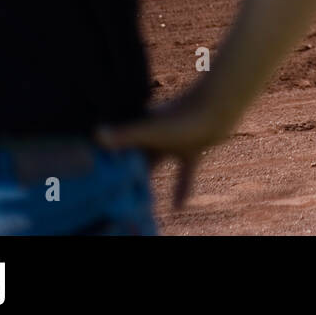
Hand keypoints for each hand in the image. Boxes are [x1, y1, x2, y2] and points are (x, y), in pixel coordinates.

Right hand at [96, 89, 232, 208]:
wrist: (220, 106)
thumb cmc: (184, 116)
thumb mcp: (151, 131)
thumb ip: (125, 135)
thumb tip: (95, 134)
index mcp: (140, 127)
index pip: (118, 148)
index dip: (109, 163)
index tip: (98, 179)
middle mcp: (154, 134)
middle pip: (135, 158)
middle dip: (126, 174)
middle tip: (115, 194)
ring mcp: (173, 141)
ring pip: (156, 165)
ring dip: (149, 180)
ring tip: (139, 202)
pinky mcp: (191, 149)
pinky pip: (184, 173)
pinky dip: (181, 189)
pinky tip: (178, 208)